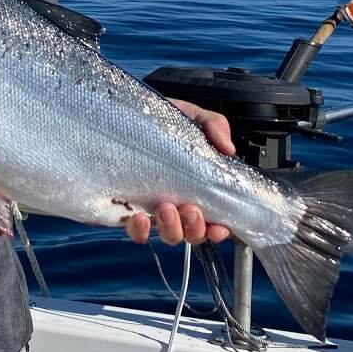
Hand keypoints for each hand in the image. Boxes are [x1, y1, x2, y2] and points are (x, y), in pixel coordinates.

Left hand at [124, 98, 235, 245]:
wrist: (124, 115)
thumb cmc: (159, 120)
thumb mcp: (191, 116)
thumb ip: (214, 126)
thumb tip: (229, 149)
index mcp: (195, 187)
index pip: (212, 220)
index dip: (218, 231)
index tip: (219, 227)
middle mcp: (176, 203)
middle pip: (192, 233)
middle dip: (195, 228)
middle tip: (190, 208)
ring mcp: (152, 209)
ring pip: (169, 236)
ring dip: (172, 228)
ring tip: (166, 207)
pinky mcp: (126, 210)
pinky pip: (135, 232)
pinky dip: (140, 231)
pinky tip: (140, 217)